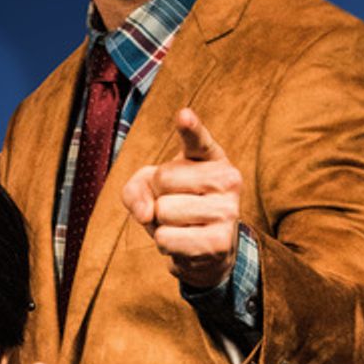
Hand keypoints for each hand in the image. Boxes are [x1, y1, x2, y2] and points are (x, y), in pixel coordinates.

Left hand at [122, 108, 241, 289]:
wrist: (205, 248)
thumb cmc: (176, 207)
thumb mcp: (148, 189)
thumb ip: (135, 189)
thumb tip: (146, 214)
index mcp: (211, 157)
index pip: (198, 140)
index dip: (190, 128)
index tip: (183, 115)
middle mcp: (227, 179)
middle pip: (162, 178)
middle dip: (157, 197)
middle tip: (176, 206)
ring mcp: (228, 211)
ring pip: (163, 211)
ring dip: (160, 224)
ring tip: (181, 225)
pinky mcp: (220, 242)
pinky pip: (166, 239)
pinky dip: (165, 244)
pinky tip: (185, 242)